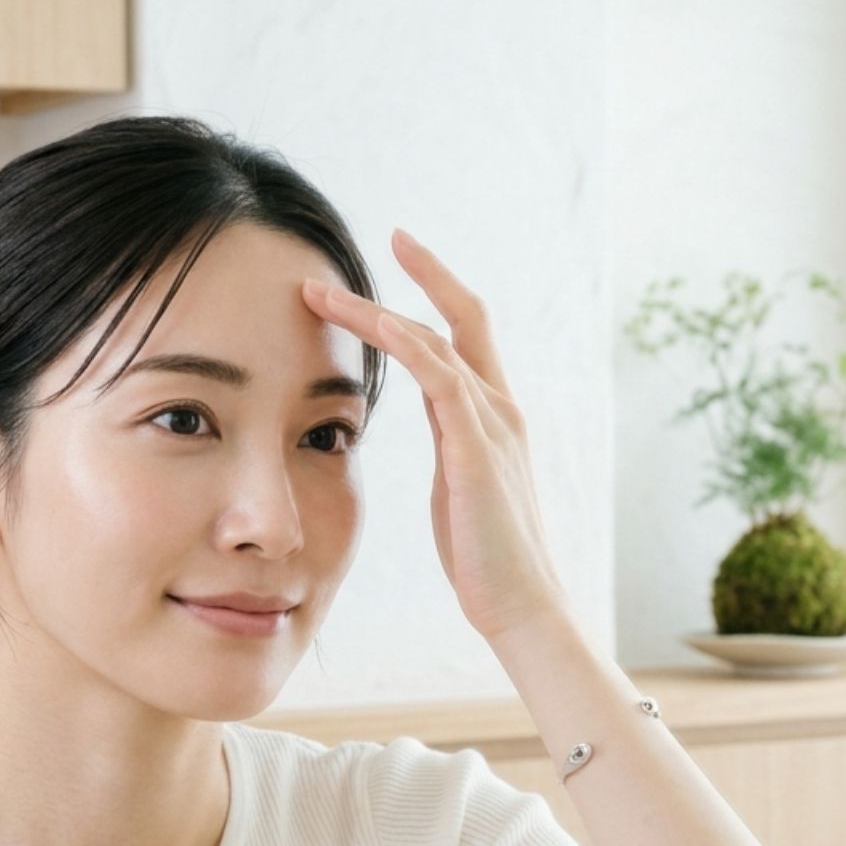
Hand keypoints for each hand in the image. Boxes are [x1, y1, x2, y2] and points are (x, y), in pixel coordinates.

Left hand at [301, 229, 572, 642]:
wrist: (522, 607)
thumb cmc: (485, 561)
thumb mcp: (458, 490)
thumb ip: (449, 450)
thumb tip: (432, 433)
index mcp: (495, 418)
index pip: (467, 335)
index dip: (439, 290)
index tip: (404, 254)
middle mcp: (500, 408)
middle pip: (461, 318)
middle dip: (423, 274)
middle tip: (383, 238)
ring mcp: (493, 425)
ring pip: (433, 342)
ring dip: (373, 313)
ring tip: (322, 293)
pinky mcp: (477, 449)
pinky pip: (438, 377)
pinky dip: (400, 344)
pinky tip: (366, 323)